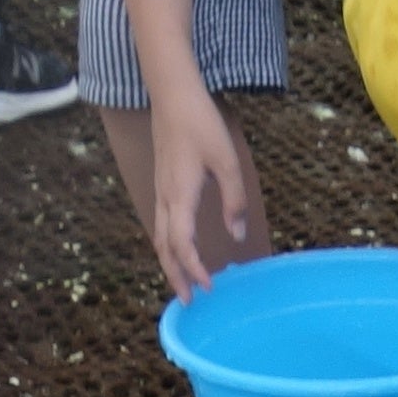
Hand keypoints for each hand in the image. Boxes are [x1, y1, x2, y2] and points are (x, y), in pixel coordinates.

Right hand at [144, 83, 252, 295]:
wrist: (173, 94)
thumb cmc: (201, 123)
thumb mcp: (227, 161)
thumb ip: (234, 200)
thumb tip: (237, 235)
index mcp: (180, 195)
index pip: (181, 243)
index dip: (193, 268)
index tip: (208, 287)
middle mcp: (165, 197)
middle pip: (164, 247)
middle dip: (176, 276)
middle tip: (190, 302)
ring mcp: (161, 191)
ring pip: (159, 237)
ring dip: (170, 264)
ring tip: (184, 284)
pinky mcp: (163, 185)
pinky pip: (161, 225)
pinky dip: (169, 246)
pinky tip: (181, 253)